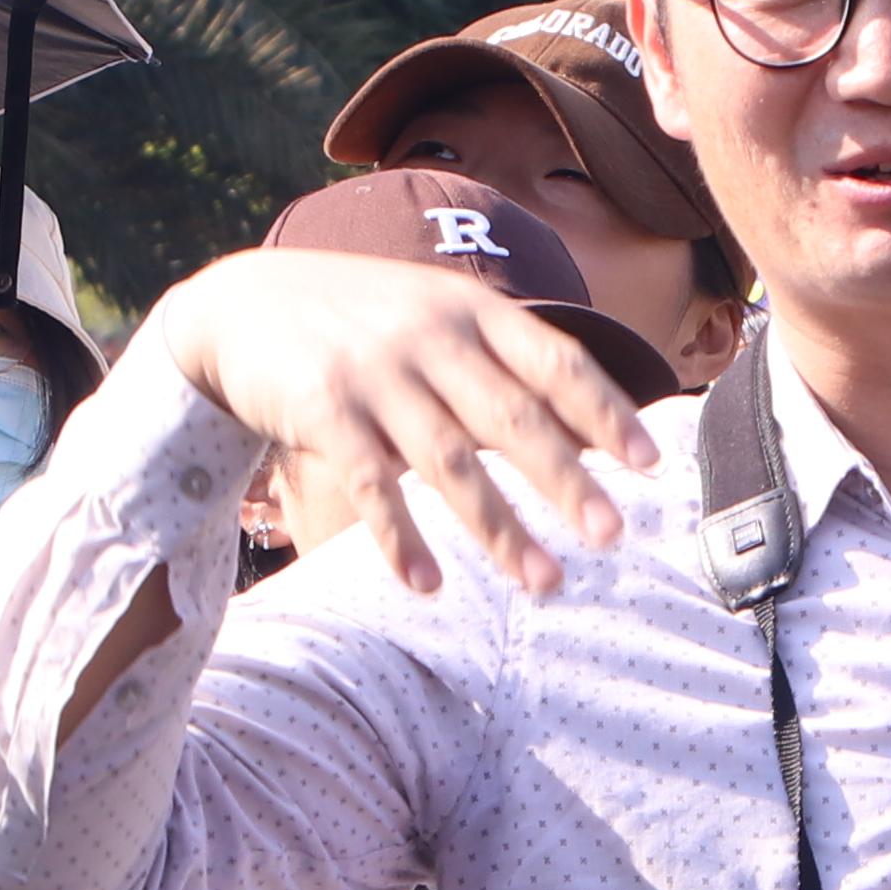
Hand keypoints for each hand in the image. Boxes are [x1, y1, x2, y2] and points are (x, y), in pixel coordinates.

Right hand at [152, 247, 653, 602]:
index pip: (554, 360)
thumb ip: (502, 359)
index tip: (648, 464)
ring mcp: (375, 373)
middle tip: (611, 536)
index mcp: (471, 309)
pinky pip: (370, 486)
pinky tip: (428, 586)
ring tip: (544, 582)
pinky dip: (401, 540)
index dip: (605, 412)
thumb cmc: (363, 318)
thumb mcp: (437, 313)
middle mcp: (431, 336)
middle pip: (512, 417)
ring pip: (449, 461)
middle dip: (566, 481)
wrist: (242, 303)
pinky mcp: (322, 409)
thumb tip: (589, 426)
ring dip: (500, 528)